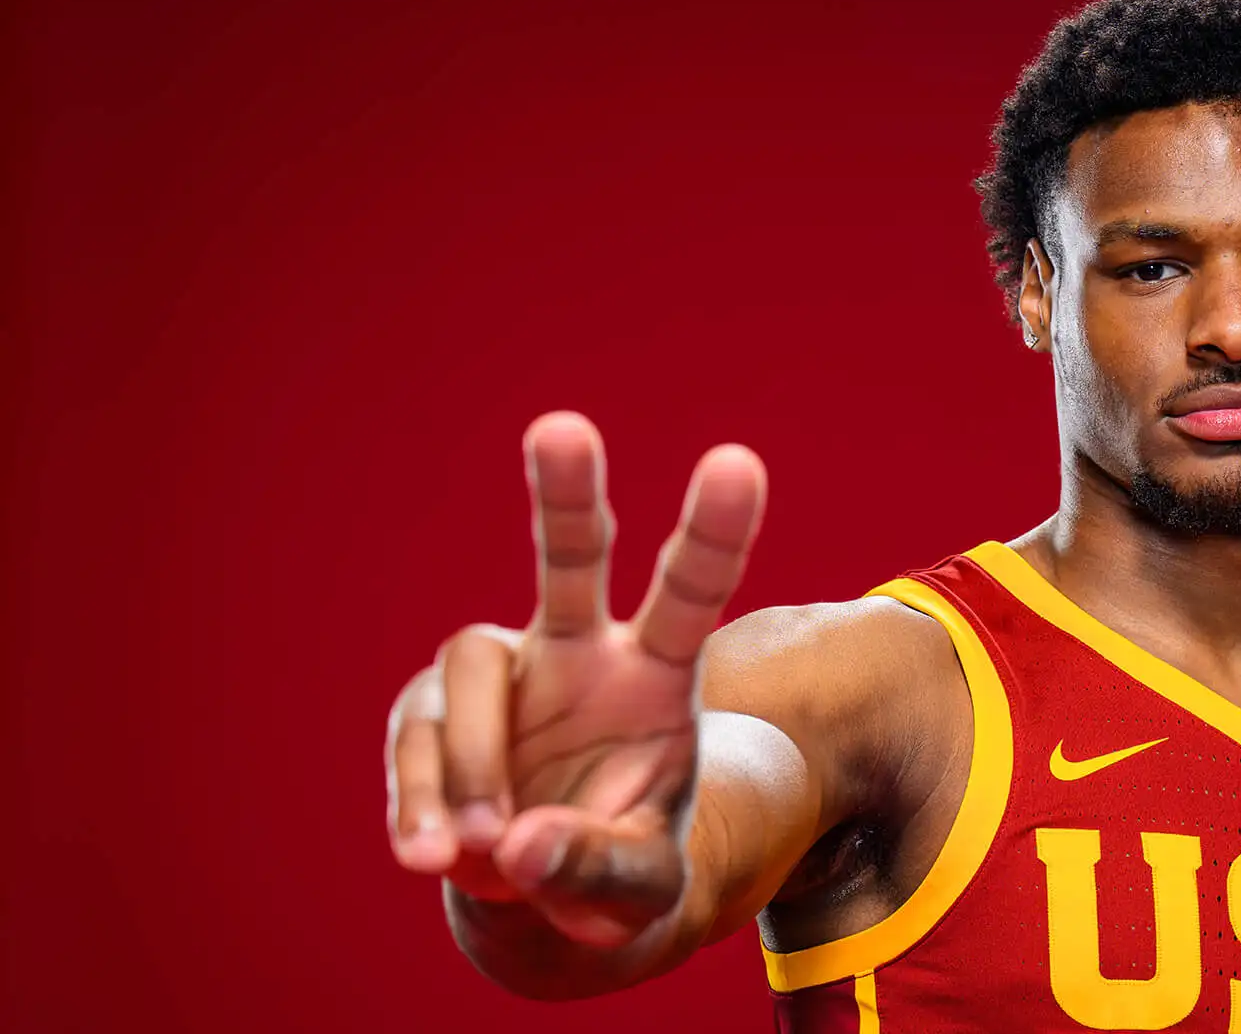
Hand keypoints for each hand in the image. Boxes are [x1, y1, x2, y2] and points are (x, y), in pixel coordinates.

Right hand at [384, 411, 767, 946]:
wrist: (543, 898)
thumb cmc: (616, 870)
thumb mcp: (638, 891)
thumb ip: (599, 868)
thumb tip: (520, 845)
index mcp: (657, 676)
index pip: (690, 594)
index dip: (714, 531)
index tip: (739, 462)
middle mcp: (580, 651)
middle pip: (571, 557)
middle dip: (565, 493)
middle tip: (564, 427)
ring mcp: (500, 675)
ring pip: (469, 672)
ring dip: (472, 765)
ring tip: (484, 850)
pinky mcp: (428, 711)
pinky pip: (414, 741)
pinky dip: (419, 801)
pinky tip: (433, 854)